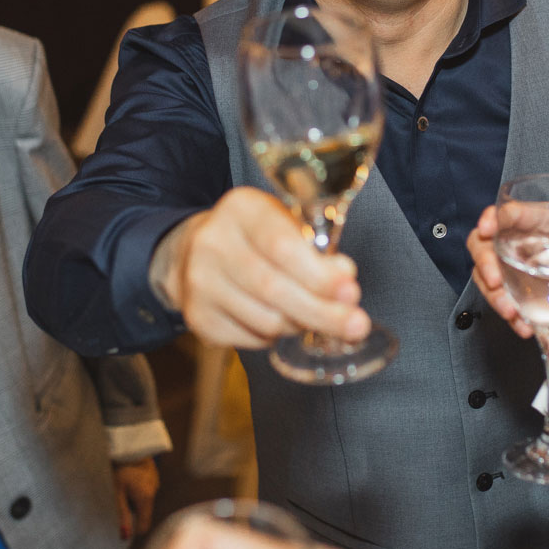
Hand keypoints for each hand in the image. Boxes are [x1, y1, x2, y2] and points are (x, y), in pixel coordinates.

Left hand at [112, 457, 158, 540]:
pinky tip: (130, 479)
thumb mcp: (117, 494)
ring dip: (135, 499)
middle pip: (143, 512)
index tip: (124, 528)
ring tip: (124, 485)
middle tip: (120, 498)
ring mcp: (155, 484)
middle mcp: (153, 493)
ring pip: (144, 500)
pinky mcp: (154, 477)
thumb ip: (122, 515)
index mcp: (145, 499)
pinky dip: (138, 489)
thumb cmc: (120, 470)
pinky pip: (146, 489)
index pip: (144, 525)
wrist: (130, 446)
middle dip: (132, 510)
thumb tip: (125, 536)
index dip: (134, 530)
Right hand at [150, 187, 370, 350]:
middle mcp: (212, 242)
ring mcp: (199, 281)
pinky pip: (250, 339)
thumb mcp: (284, 225)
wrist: (194, 251)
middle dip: (322, 312)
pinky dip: (274, 337)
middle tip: (355, 325)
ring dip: (299, 325)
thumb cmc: (255, 237)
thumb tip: (345, 280)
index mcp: (241, 209)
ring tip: (310, 315)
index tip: (351, 293)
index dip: (320, 275)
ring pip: (265, 321)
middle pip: (274, 289)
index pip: (282, 246)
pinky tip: (277, 320)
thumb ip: (316, 250)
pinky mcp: (197, 316)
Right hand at [466, 207, 548, 367]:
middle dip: (484, 259)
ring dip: (493, 293)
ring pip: (486, 271)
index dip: (497, 215)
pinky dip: (506, 313)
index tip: (489, 227)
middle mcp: (530, 243)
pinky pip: (497, 299)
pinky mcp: (516, 295)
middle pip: (488, 240)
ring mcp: (518, 270)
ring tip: (512, 312)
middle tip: (494, 281)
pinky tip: (524, 325)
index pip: (518, 212)